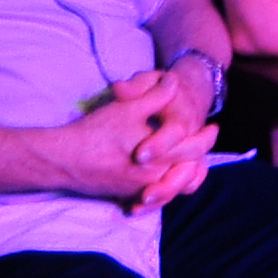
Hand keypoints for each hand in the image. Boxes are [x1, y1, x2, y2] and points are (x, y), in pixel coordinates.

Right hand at [48, 73, 204, 212]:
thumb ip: (156, 95)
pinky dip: (167, 186)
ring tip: (191, 159)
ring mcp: (141, 190)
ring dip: (186, 173)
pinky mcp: (127, 195)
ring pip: (175, 186)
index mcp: (160, 158)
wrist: (64, 160)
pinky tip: (166, 176)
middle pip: (189, 171)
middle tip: (205, 141)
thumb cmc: (97, 132)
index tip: (213, 126)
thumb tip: (174, 82)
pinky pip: (157, 195)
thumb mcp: (128, 107)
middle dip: (200, 156)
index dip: (207, 137)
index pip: (195, 150)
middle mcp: (155, 179)